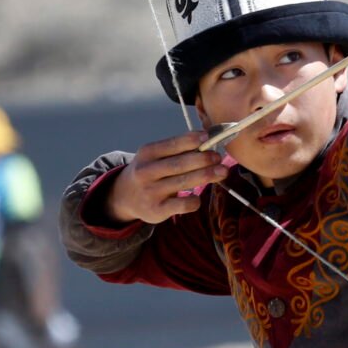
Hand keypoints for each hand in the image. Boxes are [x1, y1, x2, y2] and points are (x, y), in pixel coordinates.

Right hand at [106, 131, 228, 223]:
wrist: (125, 196)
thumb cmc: (150, 171)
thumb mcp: (155, 156)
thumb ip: (177, 150)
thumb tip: (208, 143)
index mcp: (147, 153)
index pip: (172, 145)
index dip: (191, 140)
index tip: (208, 137)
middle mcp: (146, 171)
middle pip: (180, 164)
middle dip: (203, 159)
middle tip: (218, 157)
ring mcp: (151, 191)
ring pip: (183, 182)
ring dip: (206, 176)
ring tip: (222, 171)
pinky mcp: (157, 210)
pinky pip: (182, 204)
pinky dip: (194, 200)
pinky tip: (198, 197)